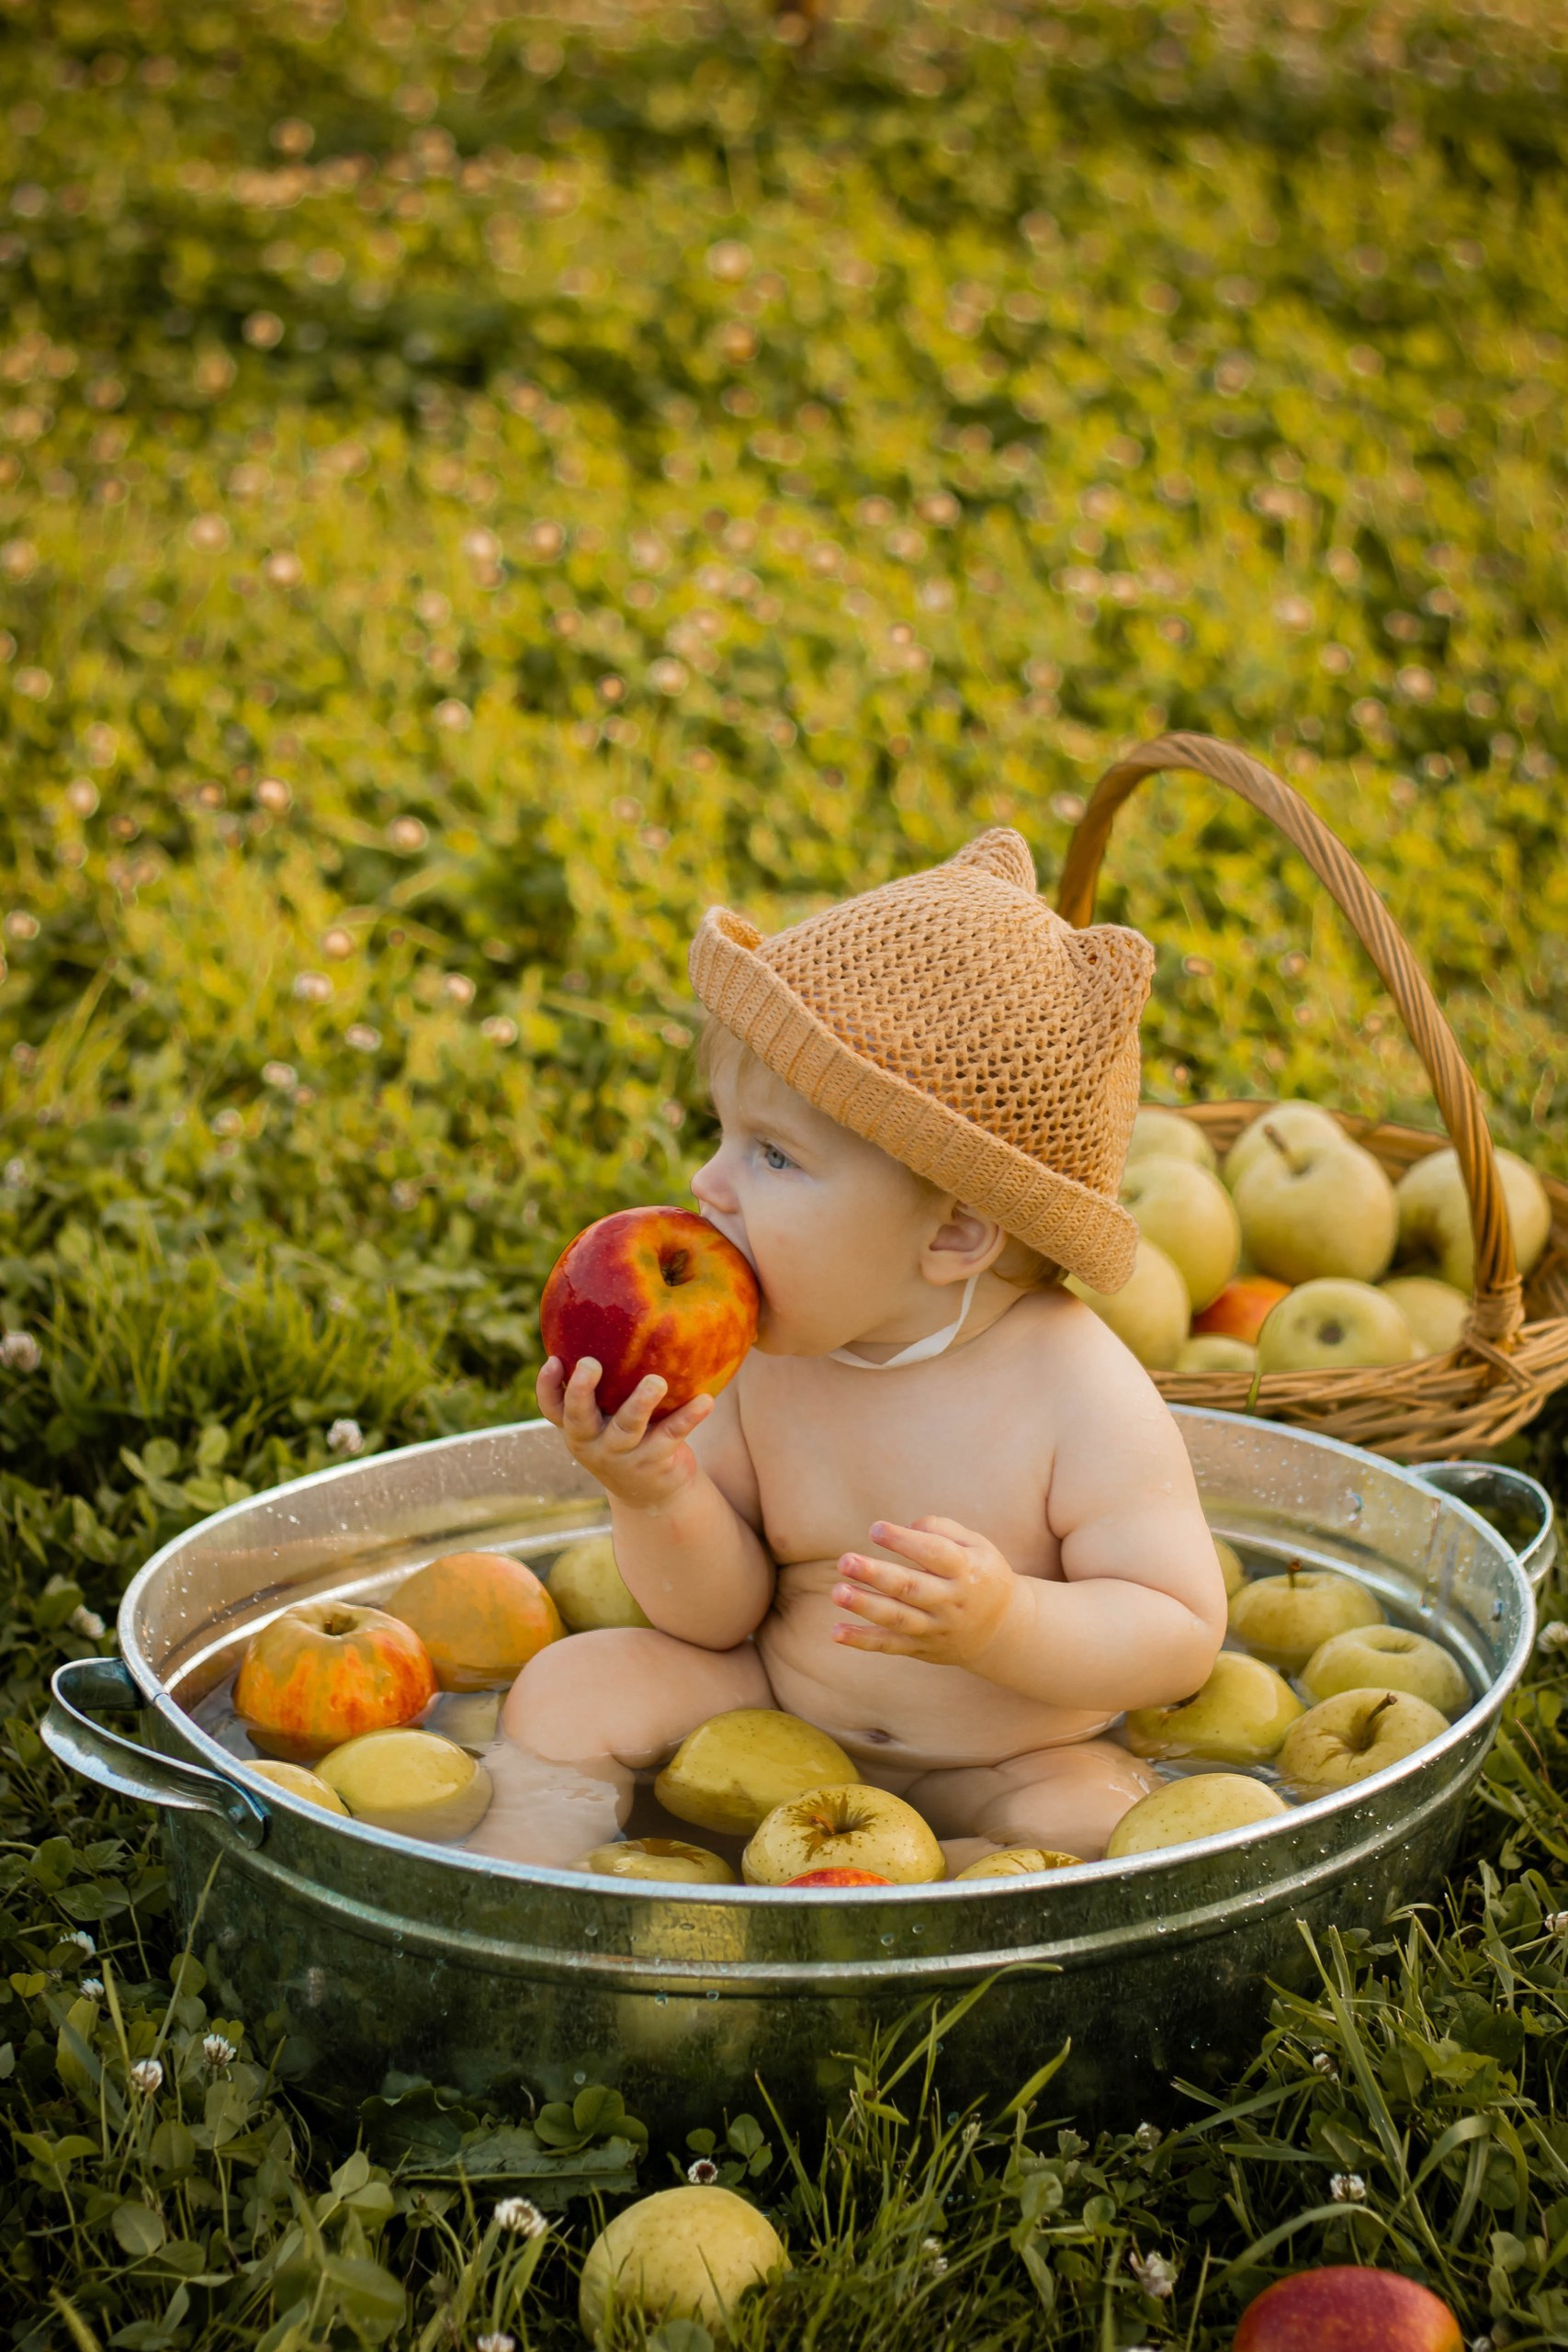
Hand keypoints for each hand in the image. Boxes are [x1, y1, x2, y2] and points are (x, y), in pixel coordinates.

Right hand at [536, 1356, 712, 1511]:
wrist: (651, 1495)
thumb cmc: (625, 1438)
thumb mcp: (606, 1419)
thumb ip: (604, 1386)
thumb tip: (615, 1320)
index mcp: (577, 1428)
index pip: (553, 1408)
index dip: (547, 1386)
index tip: (553, 1360)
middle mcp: (593, 1443)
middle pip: (579, 1418)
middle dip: (581, 1391)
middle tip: (590, 1364)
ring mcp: (622, 1455)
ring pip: (627, 1427)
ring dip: (641, 1403)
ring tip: (656, 1381)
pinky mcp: (654, 1462)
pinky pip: (672, 1435)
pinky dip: (689, 1417)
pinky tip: (706, 1400)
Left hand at [831, 1516, 1025, 1670]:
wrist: (1002, 1631)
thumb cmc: (981, 1574)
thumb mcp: (977, 1546)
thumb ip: (942, 1529)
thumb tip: (905, 1527)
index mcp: (966, 1570)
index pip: (934, 1553)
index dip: (904, 1541)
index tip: (875, 1529)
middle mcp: (951, 1601)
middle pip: (910, 1588)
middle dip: (876, 1575)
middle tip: (845, 1560)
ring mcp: (936, 1628)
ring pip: (897, 1618)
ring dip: (865, 1606)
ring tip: (837, 1592)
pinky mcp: (922, 1648)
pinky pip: (890, 1645)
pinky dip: (862, 1640)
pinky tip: (836, 1631)